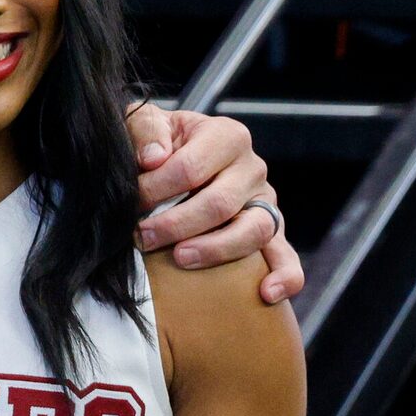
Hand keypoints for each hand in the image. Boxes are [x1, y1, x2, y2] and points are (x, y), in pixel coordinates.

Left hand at [128, 103, 301, 302]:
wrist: (173, 156)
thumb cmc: (158, 142)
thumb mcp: (144, 122)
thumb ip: (146, 130)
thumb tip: (154, 158)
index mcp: (225, 135)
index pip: (189, 168)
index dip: (155, 189)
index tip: (130, 202)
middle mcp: (252, 168)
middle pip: (220, 203)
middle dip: (176, 224)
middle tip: (143, 237)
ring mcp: (266, 202)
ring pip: (254, 231)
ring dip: (215, 250)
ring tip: (181, 259)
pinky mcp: (271, 232)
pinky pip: (286, 256)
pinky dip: (285, 276)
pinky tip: (266, 293)